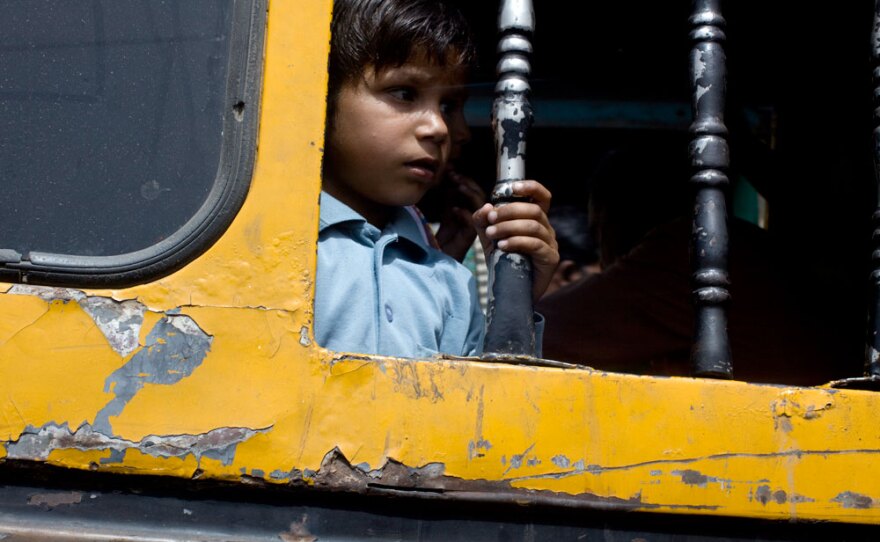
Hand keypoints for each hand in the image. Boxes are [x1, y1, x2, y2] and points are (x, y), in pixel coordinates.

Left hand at [434, 169, 485, 261]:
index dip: (463, 181)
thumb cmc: (431, 242)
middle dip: (468, 183)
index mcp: (461, 215)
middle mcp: (468, 222)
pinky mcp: (466, 242)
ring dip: (470, 195)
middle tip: (455, 174)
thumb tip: (447, 178)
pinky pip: (472, 226)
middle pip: (479, 198)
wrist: (427, 265)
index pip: (469, 193)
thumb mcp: (439, 216)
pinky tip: (454, 210)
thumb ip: (446, 202)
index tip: (452, 170)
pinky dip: (465, 215)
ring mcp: (469, 232)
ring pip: (480, 209)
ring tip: (459, 184)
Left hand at [473, 180, 559, 301]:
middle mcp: (546, 229)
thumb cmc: (503, 261)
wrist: (510, 290)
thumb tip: (486, 207)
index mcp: (535, 219)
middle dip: (509, 211)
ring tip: (491, 234)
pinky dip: (517, 242)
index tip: (512, 187)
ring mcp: (551, 244)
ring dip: (509, 227)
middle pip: (534, 210)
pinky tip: (502, 246)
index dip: (531, 187)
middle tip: (490, 219)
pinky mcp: (550, 259)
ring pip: (533, 226)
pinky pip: (535, 244)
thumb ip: (483, 221)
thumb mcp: (489, 237)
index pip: (542, 197)